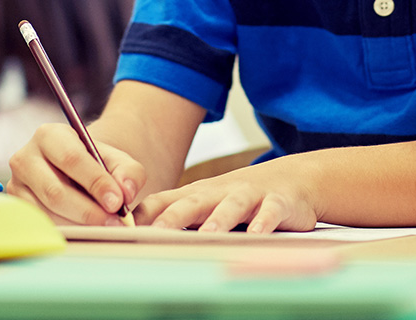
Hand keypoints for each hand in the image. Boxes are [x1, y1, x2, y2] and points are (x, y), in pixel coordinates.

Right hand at [6, 123, 143, 224]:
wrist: (74, 173)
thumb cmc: (95, 164)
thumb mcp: (116, 160)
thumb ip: (129, 172)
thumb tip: (126, 192)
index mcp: (49, 135)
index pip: (71, 159)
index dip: (95, 182)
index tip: (118, 202)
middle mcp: (25, 158)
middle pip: (55, 192)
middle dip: (88, 211)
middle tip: (114, 222)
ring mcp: (16, 186)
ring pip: (47, 214)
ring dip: (79, 225)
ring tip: (104, 227)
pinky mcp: (17, 210)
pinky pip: (41, 227)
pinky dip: (67, 232)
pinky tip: (86, 231)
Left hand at [136, 159, 318, 233]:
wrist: (292, 178)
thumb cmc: (240, 197)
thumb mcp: (207, 204)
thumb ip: (178, 218)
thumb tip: (137, 236)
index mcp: (199, 194)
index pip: (165, 201)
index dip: (144, 215)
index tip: (123, 231)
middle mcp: (220, 192)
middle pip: (194, 202)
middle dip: (174, 217)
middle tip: (157, 233)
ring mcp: (249, 194)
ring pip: (232, 205)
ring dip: (220, 219)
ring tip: (209, 234)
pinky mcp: (277, 201)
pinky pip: (271, 211)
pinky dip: (264, 221)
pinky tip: (257, 233)